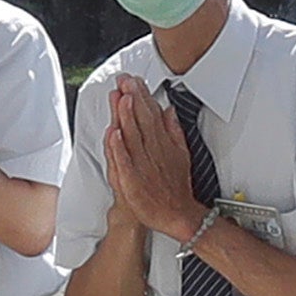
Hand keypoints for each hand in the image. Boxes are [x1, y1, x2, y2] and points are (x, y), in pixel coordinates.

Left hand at [104, 81, 204, 242]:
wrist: (176, 215)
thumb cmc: (175, 187)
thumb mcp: (181, 154)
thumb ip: (173, 131)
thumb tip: (169, 111)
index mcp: (163, 143)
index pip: (151, 115)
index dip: (142, 96)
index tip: (134, 81)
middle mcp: (153, 151)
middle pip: (141, 121)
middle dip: (132, 99)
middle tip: (125, 80)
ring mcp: (143, 165)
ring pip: (132, 136)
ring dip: (125, 116)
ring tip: (121, 97)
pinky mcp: (133, 181)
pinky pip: (124, 161)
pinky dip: (118, 147)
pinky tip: (113, 132)